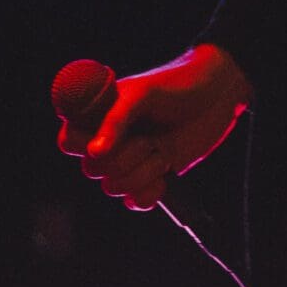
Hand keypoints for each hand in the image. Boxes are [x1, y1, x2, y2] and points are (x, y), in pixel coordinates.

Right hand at [57, 43, 250, 211]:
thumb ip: (116, 120)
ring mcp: (131, 160)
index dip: (82, 146)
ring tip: (162, 151)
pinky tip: (165, 176)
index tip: (106, 140)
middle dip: (123, 158)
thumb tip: (94, 153)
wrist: (217, 96)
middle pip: (92, 170)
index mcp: (99, 115)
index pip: (69, 142)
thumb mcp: (143, 94)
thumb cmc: (177, 84)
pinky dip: (149, 193)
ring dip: (142, 173)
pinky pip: (134, 202)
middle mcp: (110, 140)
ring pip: (113, 187)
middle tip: (148, 138)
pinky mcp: (151, 177)